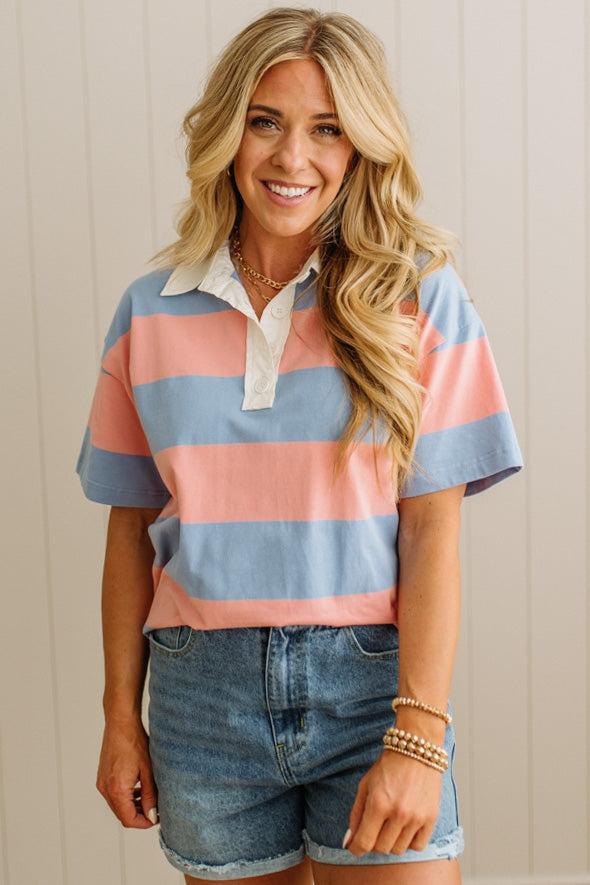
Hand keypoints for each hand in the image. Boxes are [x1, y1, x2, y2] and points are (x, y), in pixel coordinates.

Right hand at [96, 714, 158, 828]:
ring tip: (149, 798)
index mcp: (116, 790)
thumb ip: (149, 796)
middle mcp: (105, 789)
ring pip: (117, 805)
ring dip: (132, 806)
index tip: (157, 818)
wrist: (121, 723)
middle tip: (156, 809)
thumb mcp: (148, 771)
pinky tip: (138, 788)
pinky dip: (125, 797)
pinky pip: (113, 795)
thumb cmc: (135, 743)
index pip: (128, 820)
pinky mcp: (102, 777)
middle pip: (122, 814)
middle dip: (139, 815)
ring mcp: (102, 783)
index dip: (144, 823)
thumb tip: (152, 815)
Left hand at [344, 749, 441, 855]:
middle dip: (373, 841)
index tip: (354, 847)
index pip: (364, 843)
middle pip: (381, 849)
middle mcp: (398, 813)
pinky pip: (418, 846)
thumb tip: (350, 841)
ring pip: (399, 850)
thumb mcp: (365, 786)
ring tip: (390, 824)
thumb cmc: (388, 767)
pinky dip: (409, 842)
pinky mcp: (432, 818)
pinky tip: (405, 828)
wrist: (415, 751)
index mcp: (378, 804)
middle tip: (374, 828)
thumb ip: (356, 815)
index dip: (356, 849)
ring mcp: (417, 817)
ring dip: (391, 842)